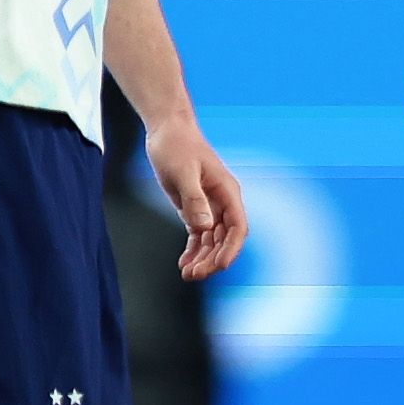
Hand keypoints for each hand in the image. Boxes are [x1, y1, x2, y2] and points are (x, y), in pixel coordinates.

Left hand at [144, 116, 246, 280]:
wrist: (166, 129)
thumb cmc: (176, 145)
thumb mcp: (183, 171)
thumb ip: (194, 199)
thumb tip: (205, 226)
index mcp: (227, 191)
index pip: (237, 227)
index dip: (231, 249)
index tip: (220, 266)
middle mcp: (222, 201)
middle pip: (225, 239)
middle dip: (213, 259)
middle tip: (194, 275)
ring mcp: (209, 206)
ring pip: (212, 240)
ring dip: (203, 258)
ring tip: (188, 274)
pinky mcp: (194, 207)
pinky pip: (198, 235)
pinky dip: (193, 250)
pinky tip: (184, 263)